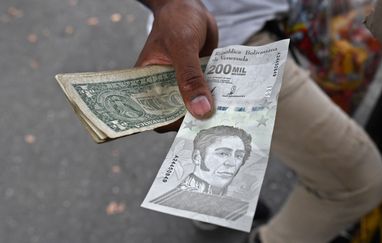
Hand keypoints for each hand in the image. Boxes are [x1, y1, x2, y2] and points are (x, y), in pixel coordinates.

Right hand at [135, 0, 217, 121]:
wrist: (191, 7)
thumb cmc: (177, 21)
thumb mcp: (183, 46)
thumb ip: (190, 77)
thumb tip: (201, 110)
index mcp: (147, 82)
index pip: (154, 114)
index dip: (167, 124)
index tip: (188, 130)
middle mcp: (164, 88)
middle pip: (177, 115)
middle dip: (193, 122)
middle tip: (214, 128)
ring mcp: (183, 86)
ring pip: (195, 106)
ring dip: (209, 111)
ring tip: (227, 118)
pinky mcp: (200, 81)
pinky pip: (208, 95)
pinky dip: (218, 99)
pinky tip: (232, 103)